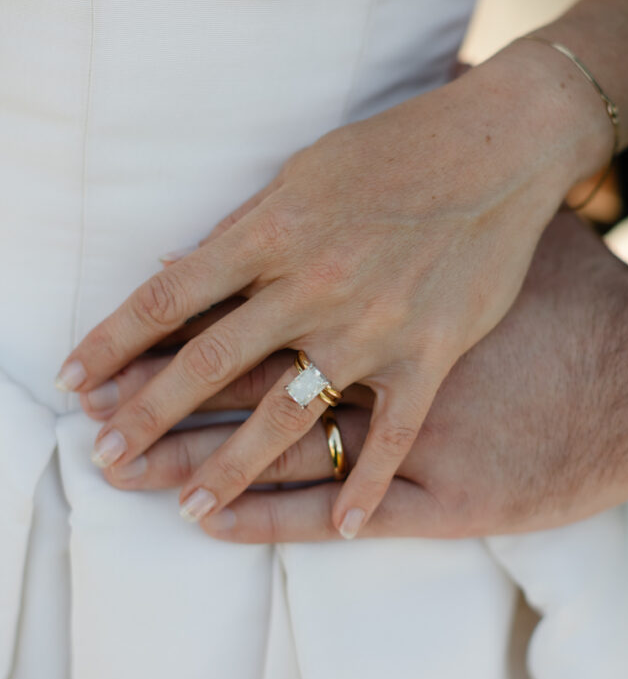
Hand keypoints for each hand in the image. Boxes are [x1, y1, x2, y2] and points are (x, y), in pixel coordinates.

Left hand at [56, 44, 611, 536]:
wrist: (501, 149)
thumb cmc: (396, 149)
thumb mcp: (306, 171)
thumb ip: (244, 229)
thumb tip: (176, 269)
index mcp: (274, 230)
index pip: (170, 296)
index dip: (113, 340)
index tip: (74, 378)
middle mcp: (315, 285)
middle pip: (211, 364)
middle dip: (148, 415)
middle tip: (103, 458)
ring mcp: (375, 327)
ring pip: (287, 413)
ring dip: (229, 467)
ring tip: (186, 508)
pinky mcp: (433, 355)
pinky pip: (394, 434)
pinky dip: (368, 484)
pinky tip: (340, 529)